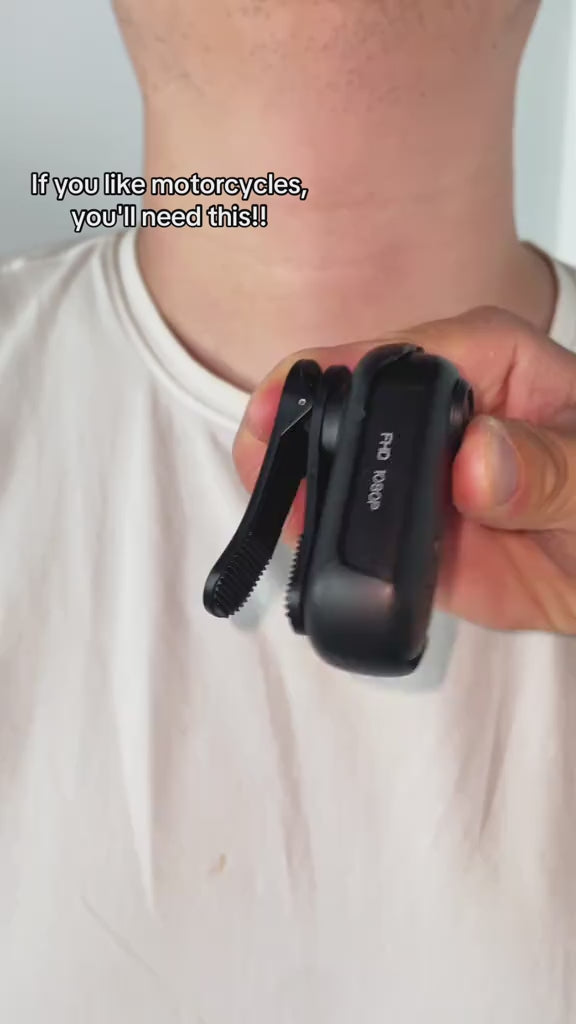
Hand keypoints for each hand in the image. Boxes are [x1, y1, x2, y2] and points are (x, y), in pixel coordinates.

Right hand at [234, 307, 575, 634]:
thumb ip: (548, 466)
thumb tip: (478, 460)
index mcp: (481, 360)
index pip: (388, 355)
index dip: (325, 377)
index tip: (277, 409)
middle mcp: (434, 409)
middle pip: (338, 409)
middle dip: (290, 439)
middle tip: (263, 478)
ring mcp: (412, 471)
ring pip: (329, 474)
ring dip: (296, 499)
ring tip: (279, 528)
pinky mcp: (403, 529)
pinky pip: (348, 538)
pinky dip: (322, 552)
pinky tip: (308, 565)